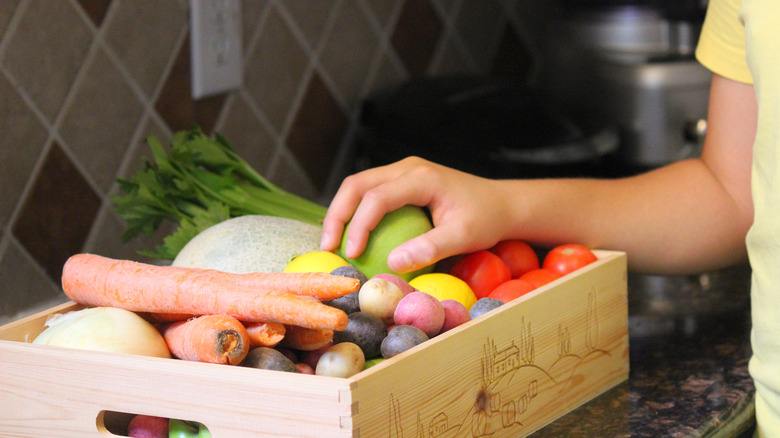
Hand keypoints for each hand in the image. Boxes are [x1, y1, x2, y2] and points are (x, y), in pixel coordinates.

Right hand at [320, 157, 511, 272]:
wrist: (502, 203)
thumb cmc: (486, 219)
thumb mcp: (463, 236)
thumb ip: (429, 248)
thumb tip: (392, 262)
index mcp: (421, 177)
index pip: (376, 197)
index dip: (358, 225)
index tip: (351, 254)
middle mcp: (407, 168)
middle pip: (357, 184)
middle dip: (337, 215)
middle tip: (328, 247)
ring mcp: (403, 172)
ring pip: (358, 185)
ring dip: (342, 212)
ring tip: (333, 243)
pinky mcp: (402, 182)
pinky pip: (369, 193)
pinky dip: (355, 212)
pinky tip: (351, 237)